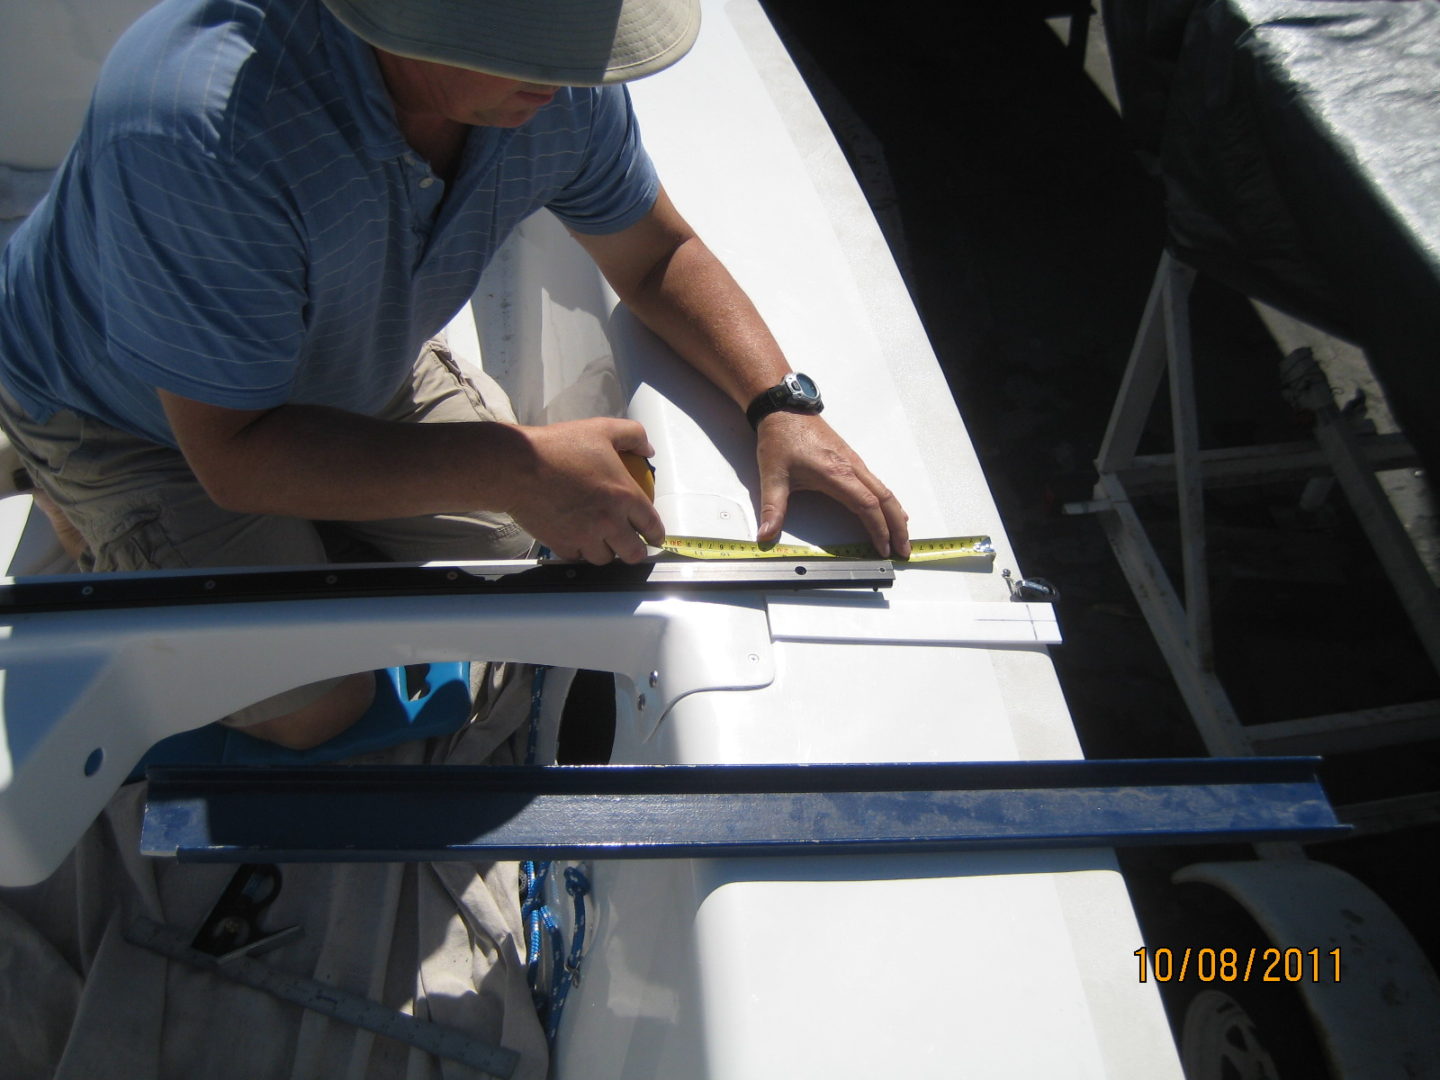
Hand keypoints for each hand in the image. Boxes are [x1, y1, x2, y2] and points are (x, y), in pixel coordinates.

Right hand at [505, 418, 665, 563]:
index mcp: (624, 496)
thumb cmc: (558, 447)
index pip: (652, 525)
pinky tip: (578, 540)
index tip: (655, 537)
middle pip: (633, 553)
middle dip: (636, 552)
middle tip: (631, 545)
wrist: (518, 467)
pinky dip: (580, 552)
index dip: (657, 534)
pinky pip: (577, 557)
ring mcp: (585, 537)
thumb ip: (633, 435)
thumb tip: (647, 449)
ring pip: (605, 559)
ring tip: (603, 542)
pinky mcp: (561, 544)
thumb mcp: (602, 429)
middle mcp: (609, 522)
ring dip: (606, 552)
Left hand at [754, 412, 909, 557]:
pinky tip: (891, 511)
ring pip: (884, 490)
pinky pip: (877, 483)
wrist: (784, 409)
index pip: (866, 505)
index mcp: (835, 473)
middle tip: (904, 550)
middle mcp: (851, 467)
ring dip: (896, 515)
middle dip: (897, 527)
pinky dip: (888, 501)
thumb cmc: (780, 439)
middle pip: (885, 499)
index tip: (883, 549)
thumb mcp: (772, 475)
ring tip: (902, 536)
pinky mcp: (852, 459)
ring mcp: (854, 462)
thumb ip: (772, 509)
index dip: (877, 529)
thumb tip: (765, 536)